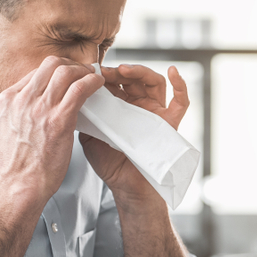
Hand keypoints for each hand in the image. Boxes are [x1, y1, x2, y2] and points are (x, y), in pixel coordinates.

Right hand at [0, 56, 103, 208]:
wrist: (20, 185)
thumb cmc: (21, 164)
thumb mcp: (12, 128)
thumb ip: (22, 111)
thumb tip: (39, 102)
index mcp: (9, 100)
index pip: (35, 72)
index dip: (56, 70)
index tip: (68, 75)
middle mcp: (22, 100)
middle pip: (50, 64)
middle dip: (71, 64)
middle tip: (84, 71)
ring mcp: (39, 108)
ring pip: (65, 72)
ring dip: (84, 70)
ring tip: (94, 76)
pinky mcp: (58, 120)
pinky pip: (79, 89)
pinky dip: (92, 82)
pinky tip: (99, 84)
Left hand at [80, 64, 189, 200]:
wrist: (125, 186)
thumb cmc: (109, 163)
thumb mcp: (90, 136)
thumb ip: (86, 117)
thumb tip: (75, 96)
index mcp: (120, 106)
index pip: (116, 81)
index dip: (105, 74)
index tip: (90, 72)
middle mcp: (139, 106)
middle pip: (134, 77)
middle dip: (119, 71)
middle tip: (104, 72)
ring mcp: (155, 112)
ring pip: (154, 82)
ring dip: (140, 71)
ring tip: (125, 70)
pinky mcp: (170, 123)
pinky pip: (181, 101)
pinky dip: (180, 84)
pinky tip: (172, 72)